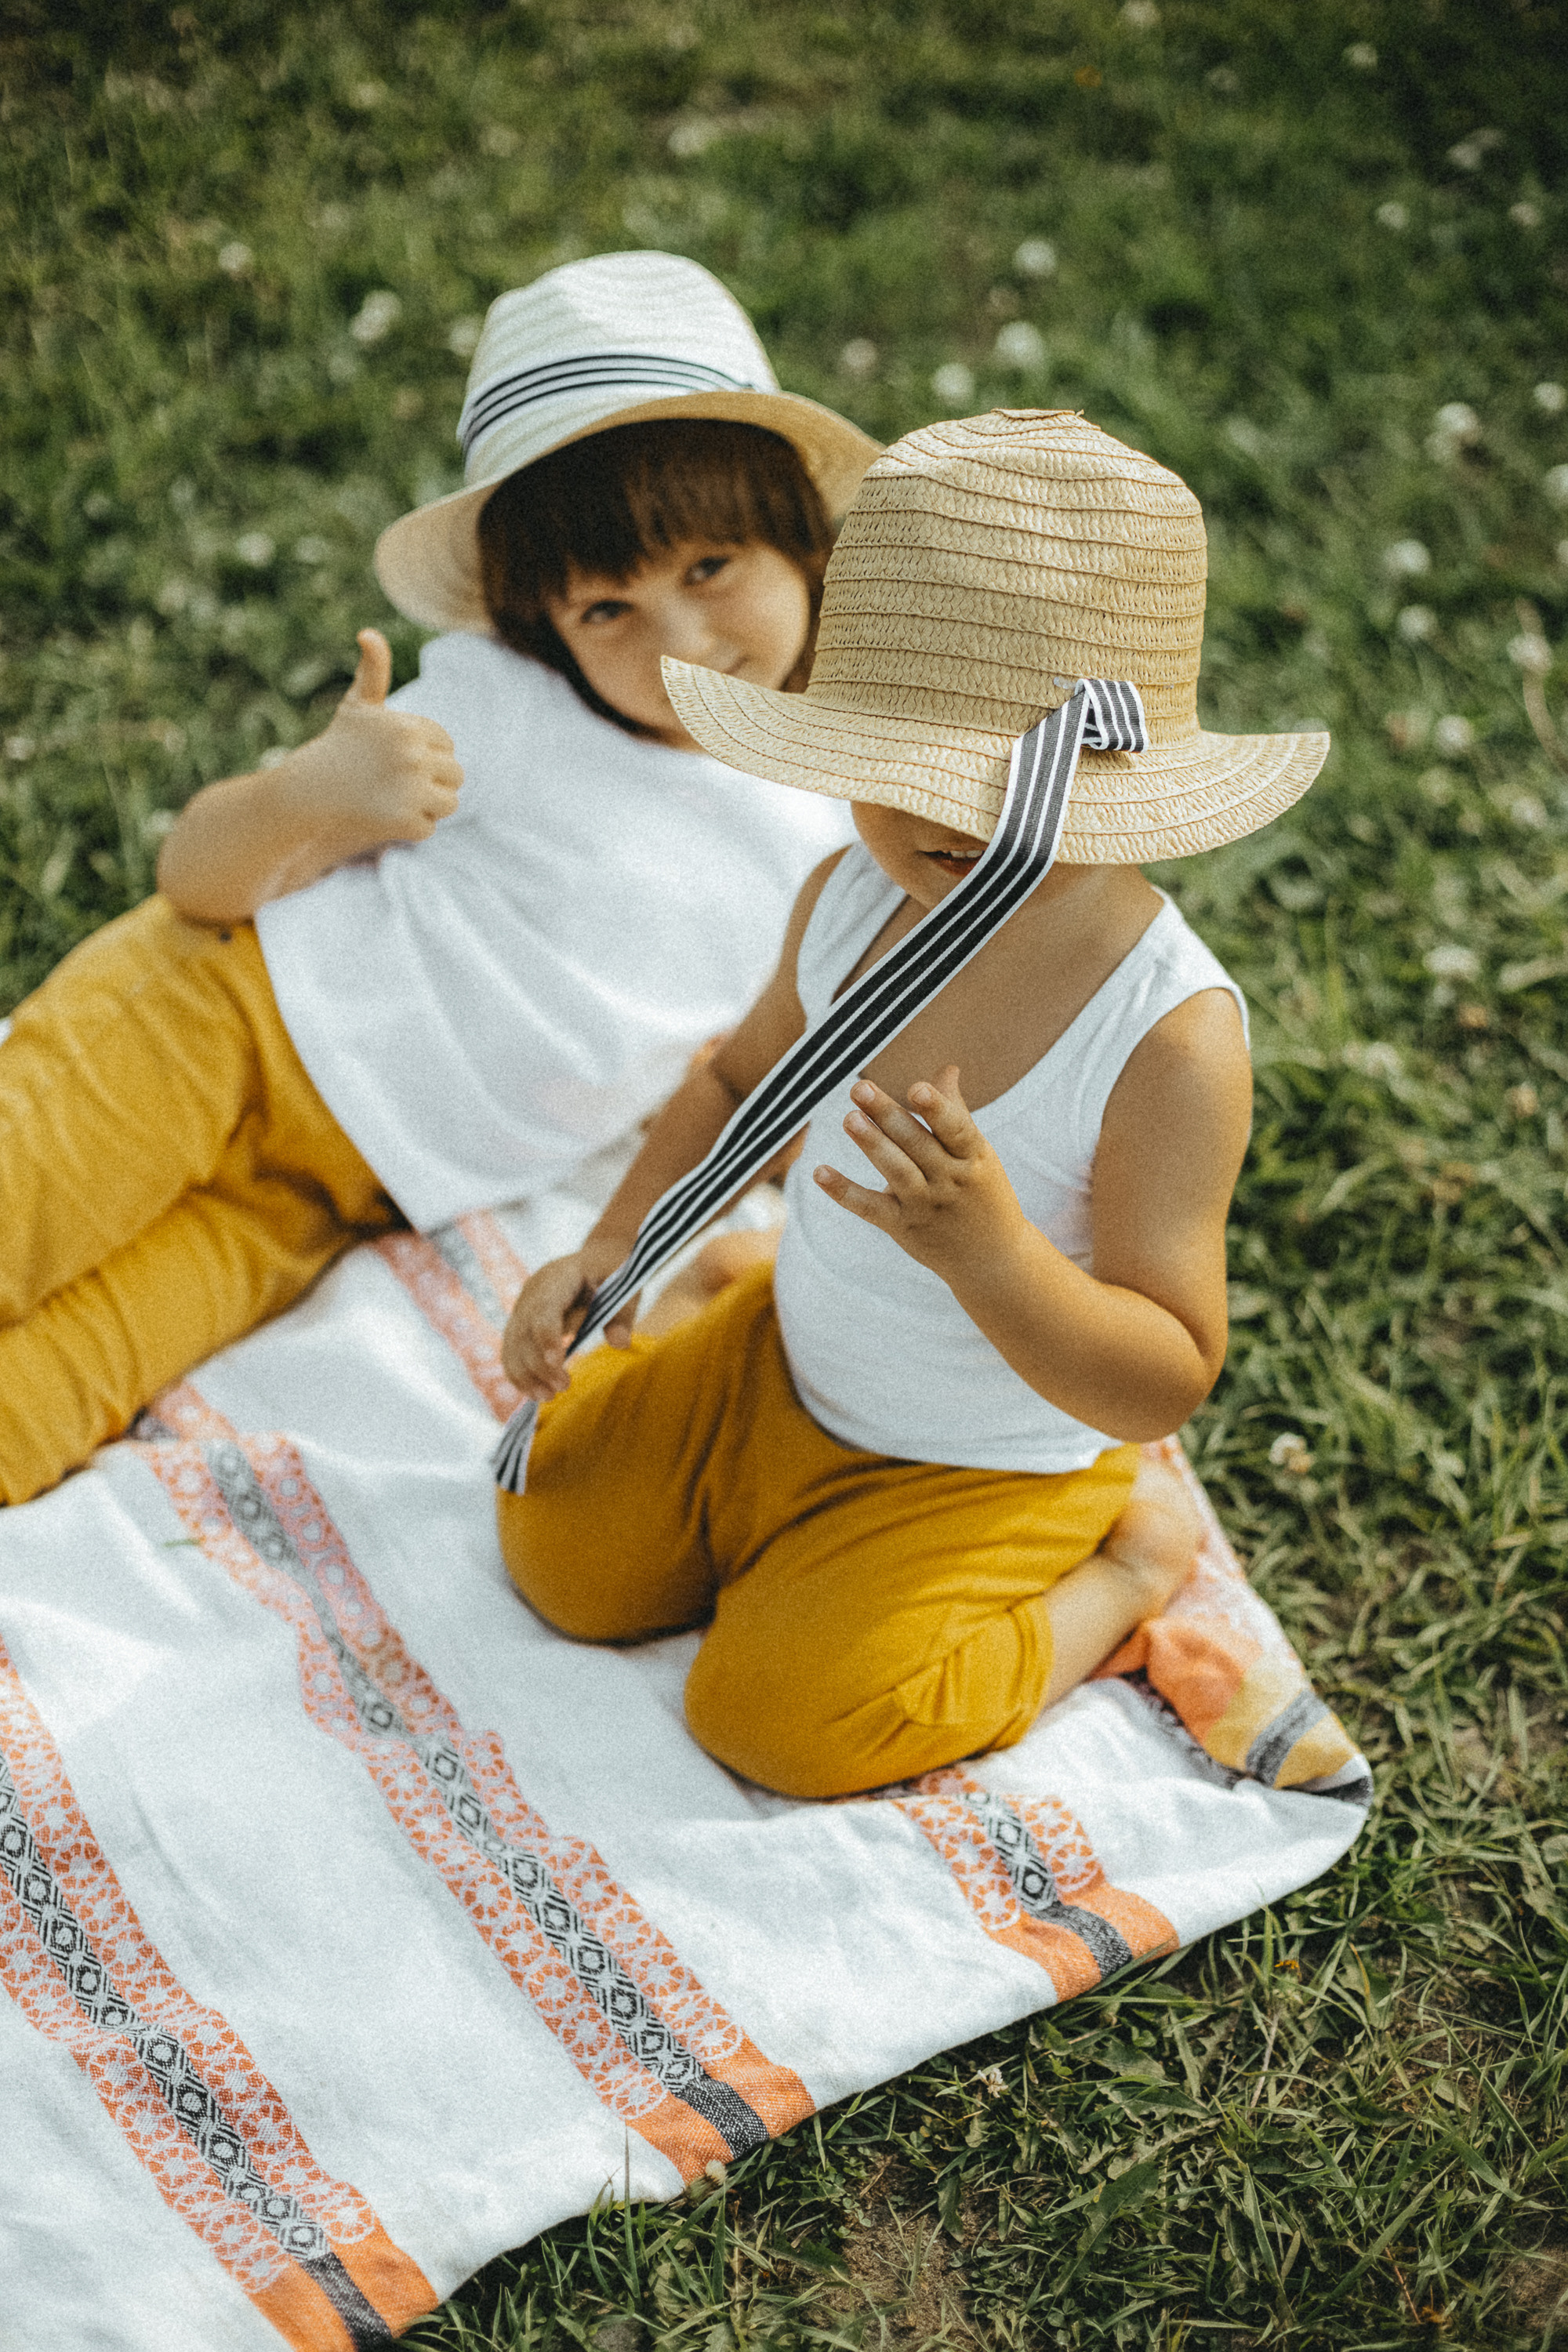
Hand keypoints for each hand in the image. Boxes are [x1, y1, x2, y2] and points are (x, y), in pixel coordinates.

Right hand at [294, 629, 463, 858]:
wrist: (307, 790)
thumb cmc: (337, 747)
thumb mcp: (357, 706)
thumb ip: (373, 671)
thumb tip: (368, 634)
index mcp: (410, 726)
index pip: (447, 745)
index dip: (425, 755)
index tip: (397, 759)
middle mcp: (414, 755)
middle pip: (455, 775)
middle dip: (431, 781)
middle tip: (396, 784)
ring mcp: (411, 789)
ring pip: (449, 803)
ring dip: (426, 806)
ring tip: (394, 799)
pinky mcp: (405, 821)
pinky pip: (429, 828)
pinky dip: (410, 828)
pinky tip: (384, 817)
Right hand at [501, 1244, 640, 1400]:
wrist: (597, 1260)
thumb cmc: (613, 1273)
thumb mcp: (625, 1287)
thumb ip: (622, 1315)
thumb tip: (620, 1343)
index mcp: (558, 1276)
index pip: (544, 1308)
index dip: (547, 1336)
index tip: (559, 1363)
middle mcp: (533, 1291)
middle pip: (524, 1331)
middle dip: (540, 1363)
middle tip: (565, 1386)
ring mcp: (523, 1307)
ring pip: (512, 1345)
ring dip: (526, 1375)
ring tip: (549, 1396)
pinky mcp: (521, 1324)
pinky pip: (511, 1352)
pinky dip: (520, 1375)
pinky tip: (537, 1393)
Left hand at [813, 1065, 1028, 1286]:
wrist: (991, 1260)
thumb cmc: (983, 1194)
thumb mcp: (979, 1155)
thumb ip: (955, 1113)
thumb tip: (946, 1069)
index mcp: (974, 1157)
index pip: (957, 1129)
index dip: (937, 1109)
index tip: (917, 1086)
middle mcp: (950, 1181)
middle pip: (917, 1145)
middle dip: (888, 1115)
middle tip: (859, 1088)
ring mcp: (926, 1206)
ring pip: (896, 1172)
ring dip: (871, 1145)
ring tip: (849, 1118)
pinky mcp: (903, 1227)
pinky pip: (870, 1208)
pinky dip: (844, 1192)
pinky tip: (820, 1171)